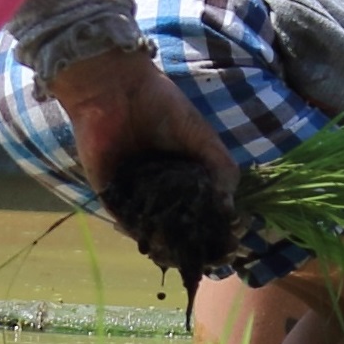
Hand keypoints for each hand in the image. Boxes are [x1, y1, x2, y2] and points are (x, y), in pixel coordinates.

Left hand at [49, 49, 240, 243]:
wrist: (114, 89)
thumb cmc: (161, 105)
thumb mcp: (202, 137)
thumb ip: (220, 168)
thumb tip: (230, 207)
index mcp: (185, 173)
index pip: (204, 207)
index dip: (219, 224)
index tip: (233, 237)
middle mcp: (162, 186)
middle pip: (180, 222)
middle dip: (196, 241)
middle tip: (213, 254)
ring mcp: (135, 192)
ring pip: (154, 227)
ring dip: (169, 243)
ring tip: (187, 252)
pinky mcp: (109, 192)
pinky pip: (125, 220)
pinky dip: (140, 232)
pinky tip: (158, 240)